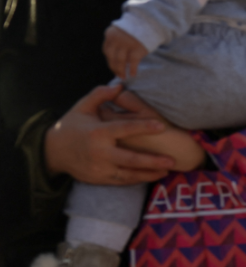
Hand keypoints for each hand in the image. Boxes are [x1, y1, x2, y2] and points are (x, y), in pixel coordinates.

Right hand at [45, 85, 174, 183]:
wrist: (53, 152)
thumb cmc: (72, 126)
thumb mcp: (82, 107)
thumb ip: (100, 95)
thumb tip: (119, 85)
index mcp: (98, 133)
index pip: (124, 129)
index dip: (144, 127)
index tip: (161, 126)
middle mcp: (100, 152)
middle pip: (131, 158)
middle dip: (152, 160)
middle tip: (172, 160)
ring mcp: (100, 168)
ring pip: (129, 174)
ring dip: (149, 173)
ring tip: (167, 170)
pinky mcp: (100, 178)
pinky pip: (123, 181)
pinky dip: (138, 179)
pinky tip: (152, 175)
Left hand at [102, 27, 148, 80]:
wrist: (151, 22)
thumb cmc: (137, 29)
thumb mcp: (121, 31)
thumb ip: (116, 41)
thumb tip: (114, 58)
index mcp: (110, 34)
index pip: (106, 51)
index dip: (110, 60)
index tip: (114, 66)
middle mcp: (116, 39)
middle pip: (111, 57)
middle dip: (114, 68)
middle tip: (118, 74)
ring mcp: (127, 44)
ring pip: (120, 61)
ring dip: (121, 71)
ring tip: (123, 77)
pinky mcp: (137, 49)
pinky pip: (132, 63)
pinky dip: (132, 69)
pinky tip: (133, 74)